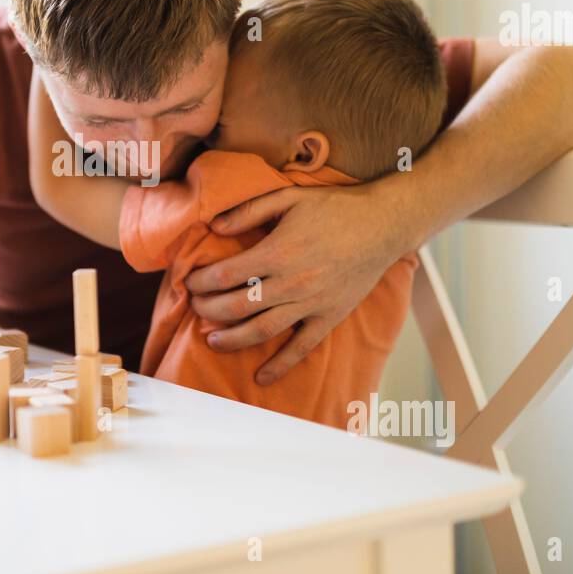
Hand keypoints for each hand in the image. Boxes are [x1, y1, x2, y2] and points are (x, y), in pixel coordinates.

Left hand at [185, 181, 413, 385]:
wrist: (382, 224)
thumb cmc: (334, 207)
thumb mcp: (288, 197)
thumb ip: (249, 210)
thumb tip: (213, 227)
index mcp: (278, 251)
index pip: (226, 275)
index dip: (201, 281)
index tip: (189, 282)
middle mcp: (292, 282)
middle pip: (237, 305)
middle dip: (209, 309)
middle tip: (196, 308)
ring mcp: (311, 303)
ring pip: (262, 330)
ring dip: (232, 338)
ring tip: (212, 340)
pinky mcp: (329, 317)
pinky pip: (302, 347)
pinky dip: (280, 365)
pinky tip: (261, 377)